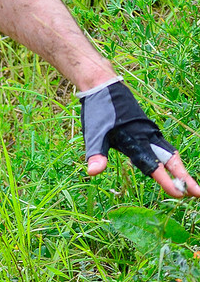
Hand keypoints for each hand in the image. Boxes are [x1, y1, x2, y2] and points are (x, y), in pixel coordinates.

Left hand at [81, 79, 199, 198]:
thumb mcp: (93, 135)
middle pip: (171, 161)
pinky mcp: (147, 129)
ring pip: (169, 155)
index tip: (179, 194)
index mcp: (136, 140)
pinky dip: (171, 162)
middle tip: (197, 194)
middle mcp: (148, 136)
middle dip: (184, 178)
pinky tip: (172, 170)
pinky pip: (163, 149)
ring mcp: (150, 132)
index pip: (154, 167)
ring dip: (180, 171)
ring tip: (189, 186)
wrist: (103, 86)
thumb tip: (93, 172)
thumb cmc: (98, 112)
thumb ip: (96, 154)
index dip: (166, 181)